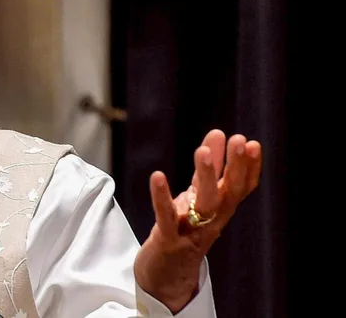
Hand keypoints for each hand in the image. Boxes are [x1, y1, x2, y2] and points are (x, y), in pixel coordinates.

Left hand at [134, 129, 261, 312]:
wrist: (165, 276)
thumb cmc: (184, 230)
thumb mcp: (198, 197)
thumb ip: (209, 168)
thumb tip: (219, 134)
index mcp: (221, 210)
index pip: (242, 188)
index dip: (250, 167)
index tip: (252, 143)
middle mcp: (212, 221)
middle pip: (229, 193)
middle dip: (236, 166)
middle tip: (240, 140)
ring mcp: (191, 232)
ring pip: (204, 204)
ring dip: (206, 176)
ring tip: (202, 150)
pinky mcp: (168, 240)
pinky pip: (166, 217)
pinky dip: (162, 197)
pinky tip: (158, 175)